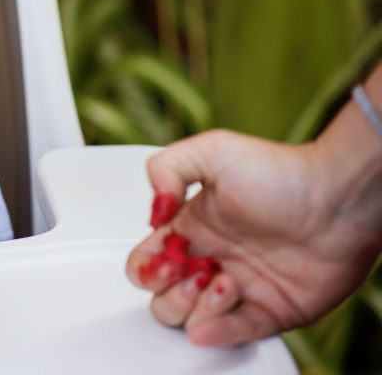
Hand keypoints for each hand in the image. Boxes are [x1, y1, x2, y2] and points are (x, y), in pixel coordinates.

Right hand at [126, 128, 381, 345]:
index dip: (146, 268)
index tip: (164, 258)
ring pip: (193, 320)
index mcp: (192, 229)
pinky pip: (235, 334)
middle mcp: (211, 260)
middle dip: (170, 293)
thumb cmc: (282, 173)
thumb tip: (153, 212)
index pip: (147, 263)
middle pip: (163, 298)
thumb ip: (166, 168)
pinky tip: (216, 316)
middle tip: (193, 274)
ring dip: (197, 308)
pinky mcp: (270, 310)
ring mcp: (239, 288)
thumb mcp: (212, 151)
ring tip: (223, 283)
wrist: (338, 201)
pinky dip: (218, 332)